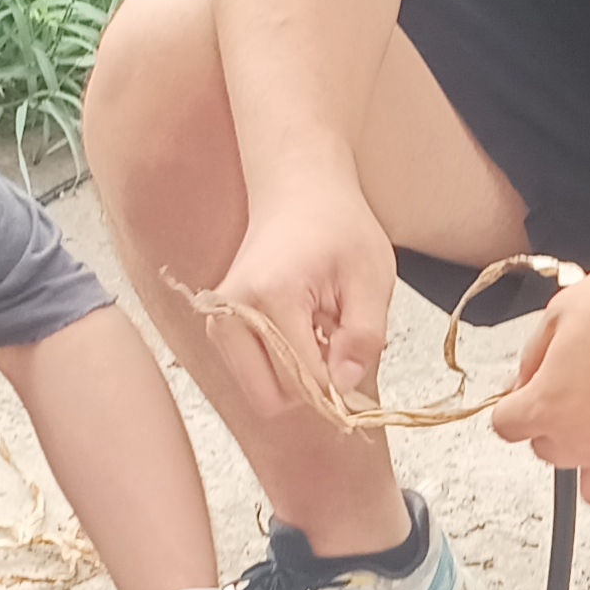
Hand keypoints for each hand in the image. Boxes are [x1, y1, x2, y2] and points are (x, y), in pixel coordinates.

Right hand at [204, 185, 396, 427]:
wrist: (298, 192)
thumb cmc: (336, 226)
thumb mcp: (370, 278)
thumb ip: (363, 337)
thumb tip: (345, 387)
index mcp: (272, 296)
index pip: (303, 380)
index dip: (337, 383)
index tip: (355, 359)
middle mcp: (232, 310)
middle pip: (270, 398)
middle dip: (310, 387)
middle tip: (335, 347)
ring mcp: (219, 319)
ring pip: (259, 391)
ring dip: (294, 377)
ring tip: (316, 332)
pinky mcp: (219, 325)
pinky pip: (252, 374)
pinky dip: (280, 366)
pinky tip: (299, 331)